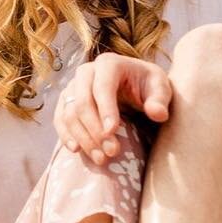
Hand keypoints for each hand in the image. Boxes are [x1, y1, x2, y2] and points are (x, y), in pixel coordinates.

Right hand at [55, 52, 171, 161]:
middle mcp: (86, 72)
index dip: (105, 109)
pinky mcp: (66, 102)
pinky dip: (66, 135)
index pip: (102, 86)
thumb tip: (157, 113)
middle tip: (112, 152)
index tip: (112, 132)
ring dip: (83, 138)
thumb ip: (160, 100)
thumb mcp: (160, 89)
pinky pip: (60, 119)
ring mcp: (73, 87)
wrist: (134, 87)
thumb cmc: (148, 87)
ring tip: (101, 158)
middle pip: (82, 102)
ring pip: (69, 113)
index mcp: (109, 64)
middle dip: (95, 130)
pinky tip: (76, 150)